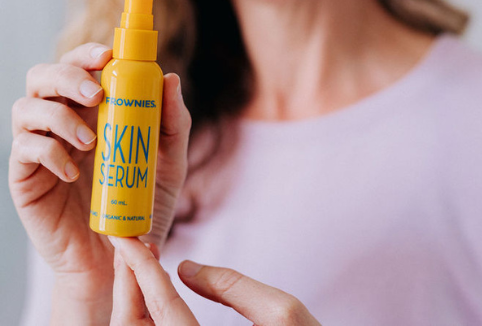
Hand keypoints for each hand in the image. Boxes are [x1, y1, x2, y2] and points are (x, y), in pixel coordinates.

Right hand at [9, 43, 190, 305]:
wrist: (121, 254)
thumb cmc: (144, 202)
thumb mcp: (170, 161)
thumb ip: (172, 122)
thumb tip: (171, 78)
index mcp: (96, 111)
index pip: (81, 67)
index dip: (87, 54)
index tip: (107, 55)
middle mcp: (65, 121)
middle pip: (44, 76)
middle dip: (67, 75)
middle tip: (96, 95)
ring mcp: (43, 146)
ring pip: (26, 107)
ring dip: (58, 116)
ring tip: (90, 143)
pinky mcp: (27, 176)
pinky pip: (24, 149)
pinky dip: (48, 152)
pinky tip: (73, 172)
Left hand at [109, 237, 320, 325]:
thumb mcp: (281, 312)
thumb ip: (231, 286)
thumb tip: (186, 268)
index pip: (162, 306)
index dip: (141, 267)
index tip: (127, 239)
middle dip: (130, 284)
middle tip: (128, 247)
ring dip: (135, 299)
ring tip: (140, 263)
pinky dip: (150, 316)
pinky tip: (156, 294)